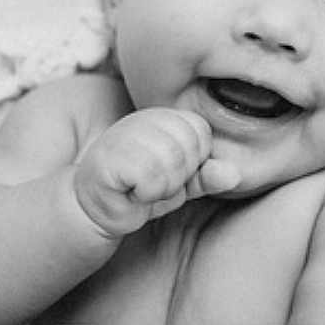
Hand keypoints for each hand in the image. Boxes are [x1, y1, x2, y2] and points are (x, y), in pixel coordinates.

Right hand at [73, 108, 238, 236]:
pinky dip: (145, 194)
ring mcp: (119, 136)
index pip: (200, 132)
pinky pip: (150, 177)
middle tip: (154, 183)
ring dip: (162, 187)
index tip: (169, 172)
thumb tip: (234, 174)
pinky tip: (130, 194)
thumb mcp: (179, 183)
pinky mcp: (105, 160)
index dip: (192, 160)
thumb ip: (206, 175)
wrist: (90, 208)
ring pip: (172, 161)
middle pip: (189, 144)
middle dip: (179, 175)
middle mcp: (138, 118)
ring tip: (141, 189)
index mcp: (159, 116)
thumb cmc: (136, 193)